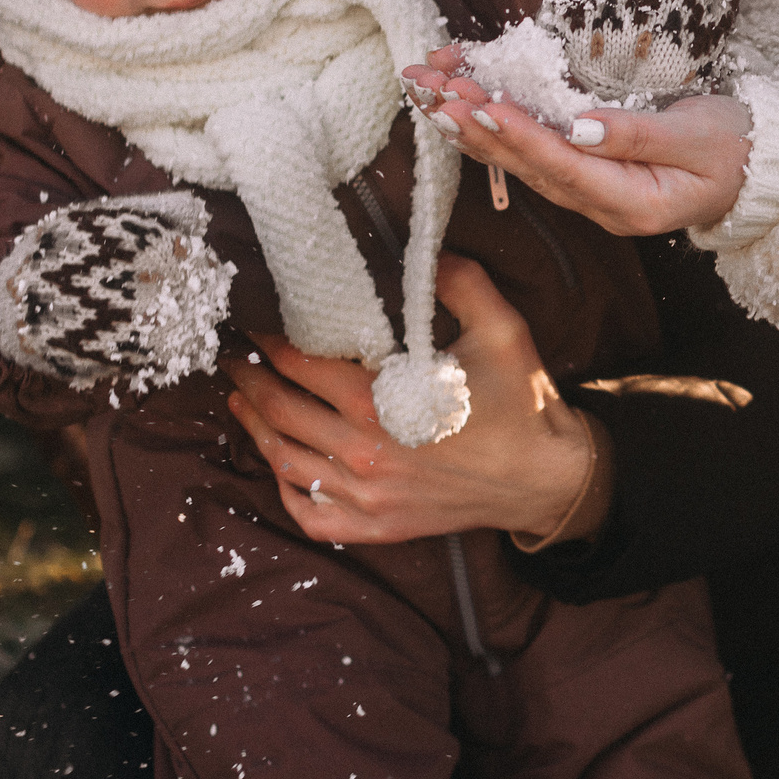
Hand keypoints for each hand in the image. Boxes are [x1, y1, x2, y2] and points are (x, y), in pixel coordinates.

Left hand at [223, 252, 594, 543]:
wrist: (545, 477)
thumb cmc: (520, 402)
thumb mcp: (499, 328)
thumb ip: (459, 283)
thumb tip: (425, 251)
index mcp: (382, 402)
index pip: (302, 366)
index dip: (272, 343)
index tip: (257, 327)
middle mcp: (363, 452)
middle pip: (280, 412)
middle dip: (249, 382)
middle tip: (233, 360)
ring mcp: (367, 495)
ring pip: (286, 462)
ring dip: (255, 429)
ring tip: (241, 402)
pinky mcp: (378, 527)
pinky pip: (311, 515)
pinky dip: (285, 493)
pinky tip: (279, 468)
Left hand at [402, 45, 752, 235]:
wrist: (751, 169)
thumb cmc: (732, 148)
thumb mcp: (699, 136)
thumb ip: (641, 135)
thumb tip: (581, 126)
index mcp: (631, 202)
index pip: (565, 167)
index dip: (521, 136)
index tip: (481, 106)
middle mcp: (599, 205)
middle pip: (527, 168)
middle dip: (474, 127)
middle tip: (431, 93)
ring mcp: (587, 193)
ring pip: (517, 162)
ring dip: (469, 127)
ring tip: (427, 93)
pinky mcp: (582, 173)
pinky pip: (528, 153)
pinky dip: (490, 127)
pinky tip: (457, 107)